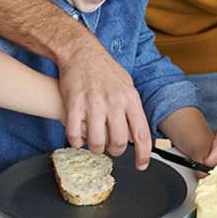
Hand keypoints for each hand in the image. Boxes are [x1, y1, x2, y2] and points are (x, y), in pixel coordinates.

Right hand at [59, 40, 150, 169]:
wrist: (81, 52)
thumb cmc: (105, 70)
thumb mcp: (127, 85)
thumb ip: (132, 109)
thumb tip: (135, 133)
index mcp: (130, 99)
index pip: (141, 133)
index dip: (143, 154)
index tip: (141, 165)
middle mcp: (114, 102)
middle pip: (118, 142)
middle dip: (115, 151)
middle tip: (111, 148)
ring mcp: (93, 104)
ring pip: (96, 142)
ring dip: (96, 149)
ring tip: (95, 143)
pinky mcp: (73, 104)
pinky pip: (74, 135)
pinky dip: (76, 142)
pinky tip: (79, 138)